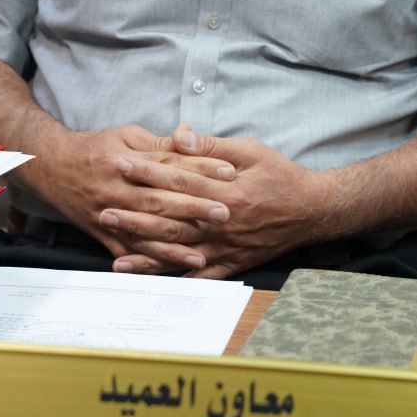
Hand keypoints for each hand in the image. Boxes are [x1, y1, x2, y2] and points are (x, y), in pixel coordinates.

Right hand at [20, 124, 236, 269]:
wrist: (50, 166)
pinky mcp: (104, 235)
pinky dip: (150, 263)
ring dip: (175, 245)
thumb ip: (159, 143)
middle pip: (162, 201)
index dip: (201, 168)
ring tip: (203, 253)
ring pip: (146, 233)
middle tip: (225, 213)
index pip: (170, 166)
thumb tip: (190, 137)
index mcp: (126, 162)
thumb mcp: (126, 136)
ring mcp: (110, 216)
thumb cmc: (94, 147)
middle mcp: (118, 191)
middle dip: (195, 209)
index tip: (229, 172)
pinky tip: (169, 270)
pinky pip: (129, 252)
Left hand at [104, 126, 335, 278]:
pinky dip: (174, 278)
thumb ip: (214, 146)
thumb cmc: (281, 176)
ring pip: (181, 251)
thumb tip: (181, 134)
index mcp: (228, 190)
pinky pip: (200, 275)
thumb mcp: (251, 150)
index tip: (122, 164)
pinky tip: (153, 282)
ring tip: (116, 255)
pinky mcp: (232, 263)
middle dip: (136, 214)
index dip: (149, 171)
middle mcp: (223, 222)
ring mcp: (227, 246)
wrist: (312, 210)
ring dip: (147, 253)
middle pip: (173, 218)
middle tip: (104, 209)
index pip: (180, 179)